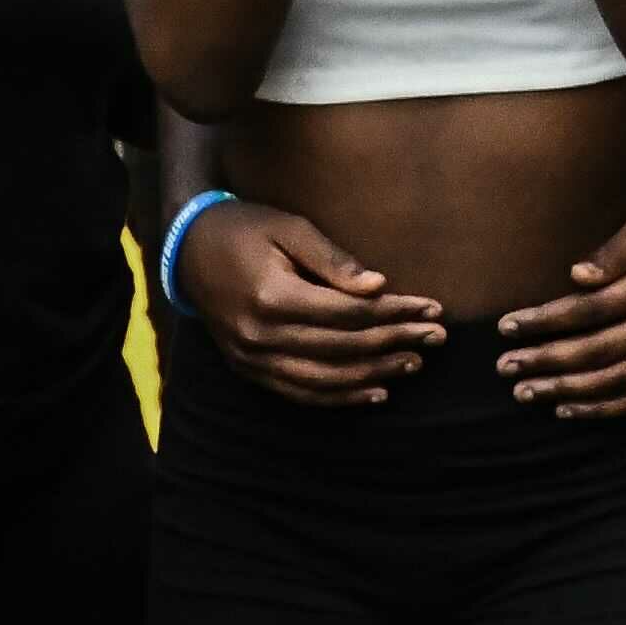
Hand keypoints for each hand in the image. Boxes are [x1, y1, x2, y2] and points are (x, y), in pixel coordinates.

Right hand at [176, 198, 446, 403]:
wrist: (188, 251)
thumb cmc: (248, 230)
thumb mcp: (291, 228)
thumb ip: (333, 260)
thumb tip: (379, 286)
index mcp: (273, 296)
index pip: (350, 314)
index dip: (396, 312)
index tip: (432, 308)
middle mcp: (261, 335)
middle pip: (343, 347)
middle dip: (396, 342)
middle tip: (437, 337)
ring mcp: (252, 358)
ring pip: (325, 378)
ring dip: (374, 374)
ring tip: (414, 363)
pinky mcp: (248, 370)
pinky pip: (299, 392)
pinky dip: (339, 397)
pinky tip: (374, 392)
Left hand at [493, 206, 625, 416]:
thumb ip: (616, 248)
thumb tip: (575, 277)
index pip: (591, 310)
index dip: (546, 321)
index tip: (507, 326)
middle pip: (596, 352)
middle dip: (545, 361)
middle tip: (504, 366)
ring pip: (614, 383)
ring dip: (566, 391)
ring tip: (525, 392)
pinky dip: (603, 410)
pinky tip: (568, 410)